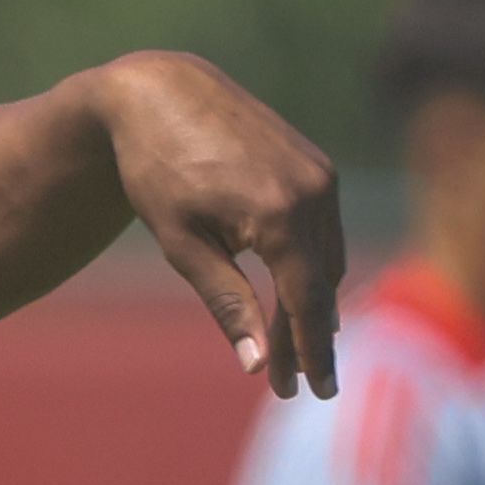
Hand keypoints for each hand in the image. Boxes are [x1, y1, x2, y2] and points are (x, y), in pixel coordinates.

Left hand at [93, 52, 344, 397]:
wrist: (158, 92)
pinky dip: (313, 264)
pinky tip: (299, 294)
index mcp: (280, 215)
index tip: (309, 392)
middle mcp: (314, 192)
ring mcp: (321, 174)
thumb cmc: (155, 171)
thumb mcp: (183, 245)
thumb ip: (227, 303)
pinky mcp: (316, 163)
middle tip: (291, 384)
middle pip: (323, 285)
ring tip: (292, 348)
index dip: (310, 352)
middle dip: (308, 337)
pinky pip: (325, 229)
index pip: (308, 302)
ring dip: (312, 303)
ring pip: (329, 258)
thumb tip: (257, 363)